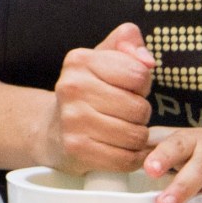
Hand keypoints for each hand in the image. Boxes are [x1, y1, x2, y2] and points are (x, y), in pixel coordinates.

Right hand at [46, 24, 153, 170]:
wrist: (53, 130)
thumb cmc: (89, 92)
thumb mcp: (104, 58)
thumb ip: (128, 43)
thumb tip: (148, 62)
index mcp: (80, 60)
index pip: (139, 74)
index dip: (141, 85)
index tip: (126, 89)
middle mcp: (72, 87)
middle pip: (140, 108)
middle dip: (140, 114)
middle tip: (123, 114)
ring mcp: (72, 119)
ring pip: (136, 135)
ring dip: (136, 137)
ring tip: (121, 131)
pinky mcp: (76, 148)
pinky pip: (126, 159)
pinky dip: (132, 157)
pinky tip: (120, 149)